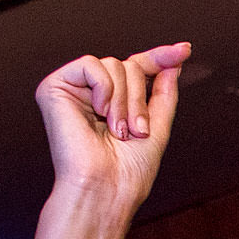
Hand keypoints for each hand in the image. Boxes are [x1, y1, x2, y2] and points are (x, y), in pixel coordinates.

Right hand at [35, 41, 189, 207]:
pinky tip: (99, 112)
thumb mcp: (157, 128)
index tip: (184, 50)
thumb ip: (164, 93)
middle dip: (140, 98)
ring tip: (118, 130)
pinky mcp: (54, 87)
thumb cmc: (127, 172)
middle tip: (135, 130)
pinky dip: (104, 89)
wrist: (106, 189)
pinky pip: (91, 65)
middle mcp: (93, 94)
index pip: (137, 70)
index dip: (160, 57)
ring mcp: (73, 90)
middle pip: (129, 66)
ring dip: (125, 101)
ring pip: (113, 64)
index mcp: (114, 104)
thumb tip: (173, 63)